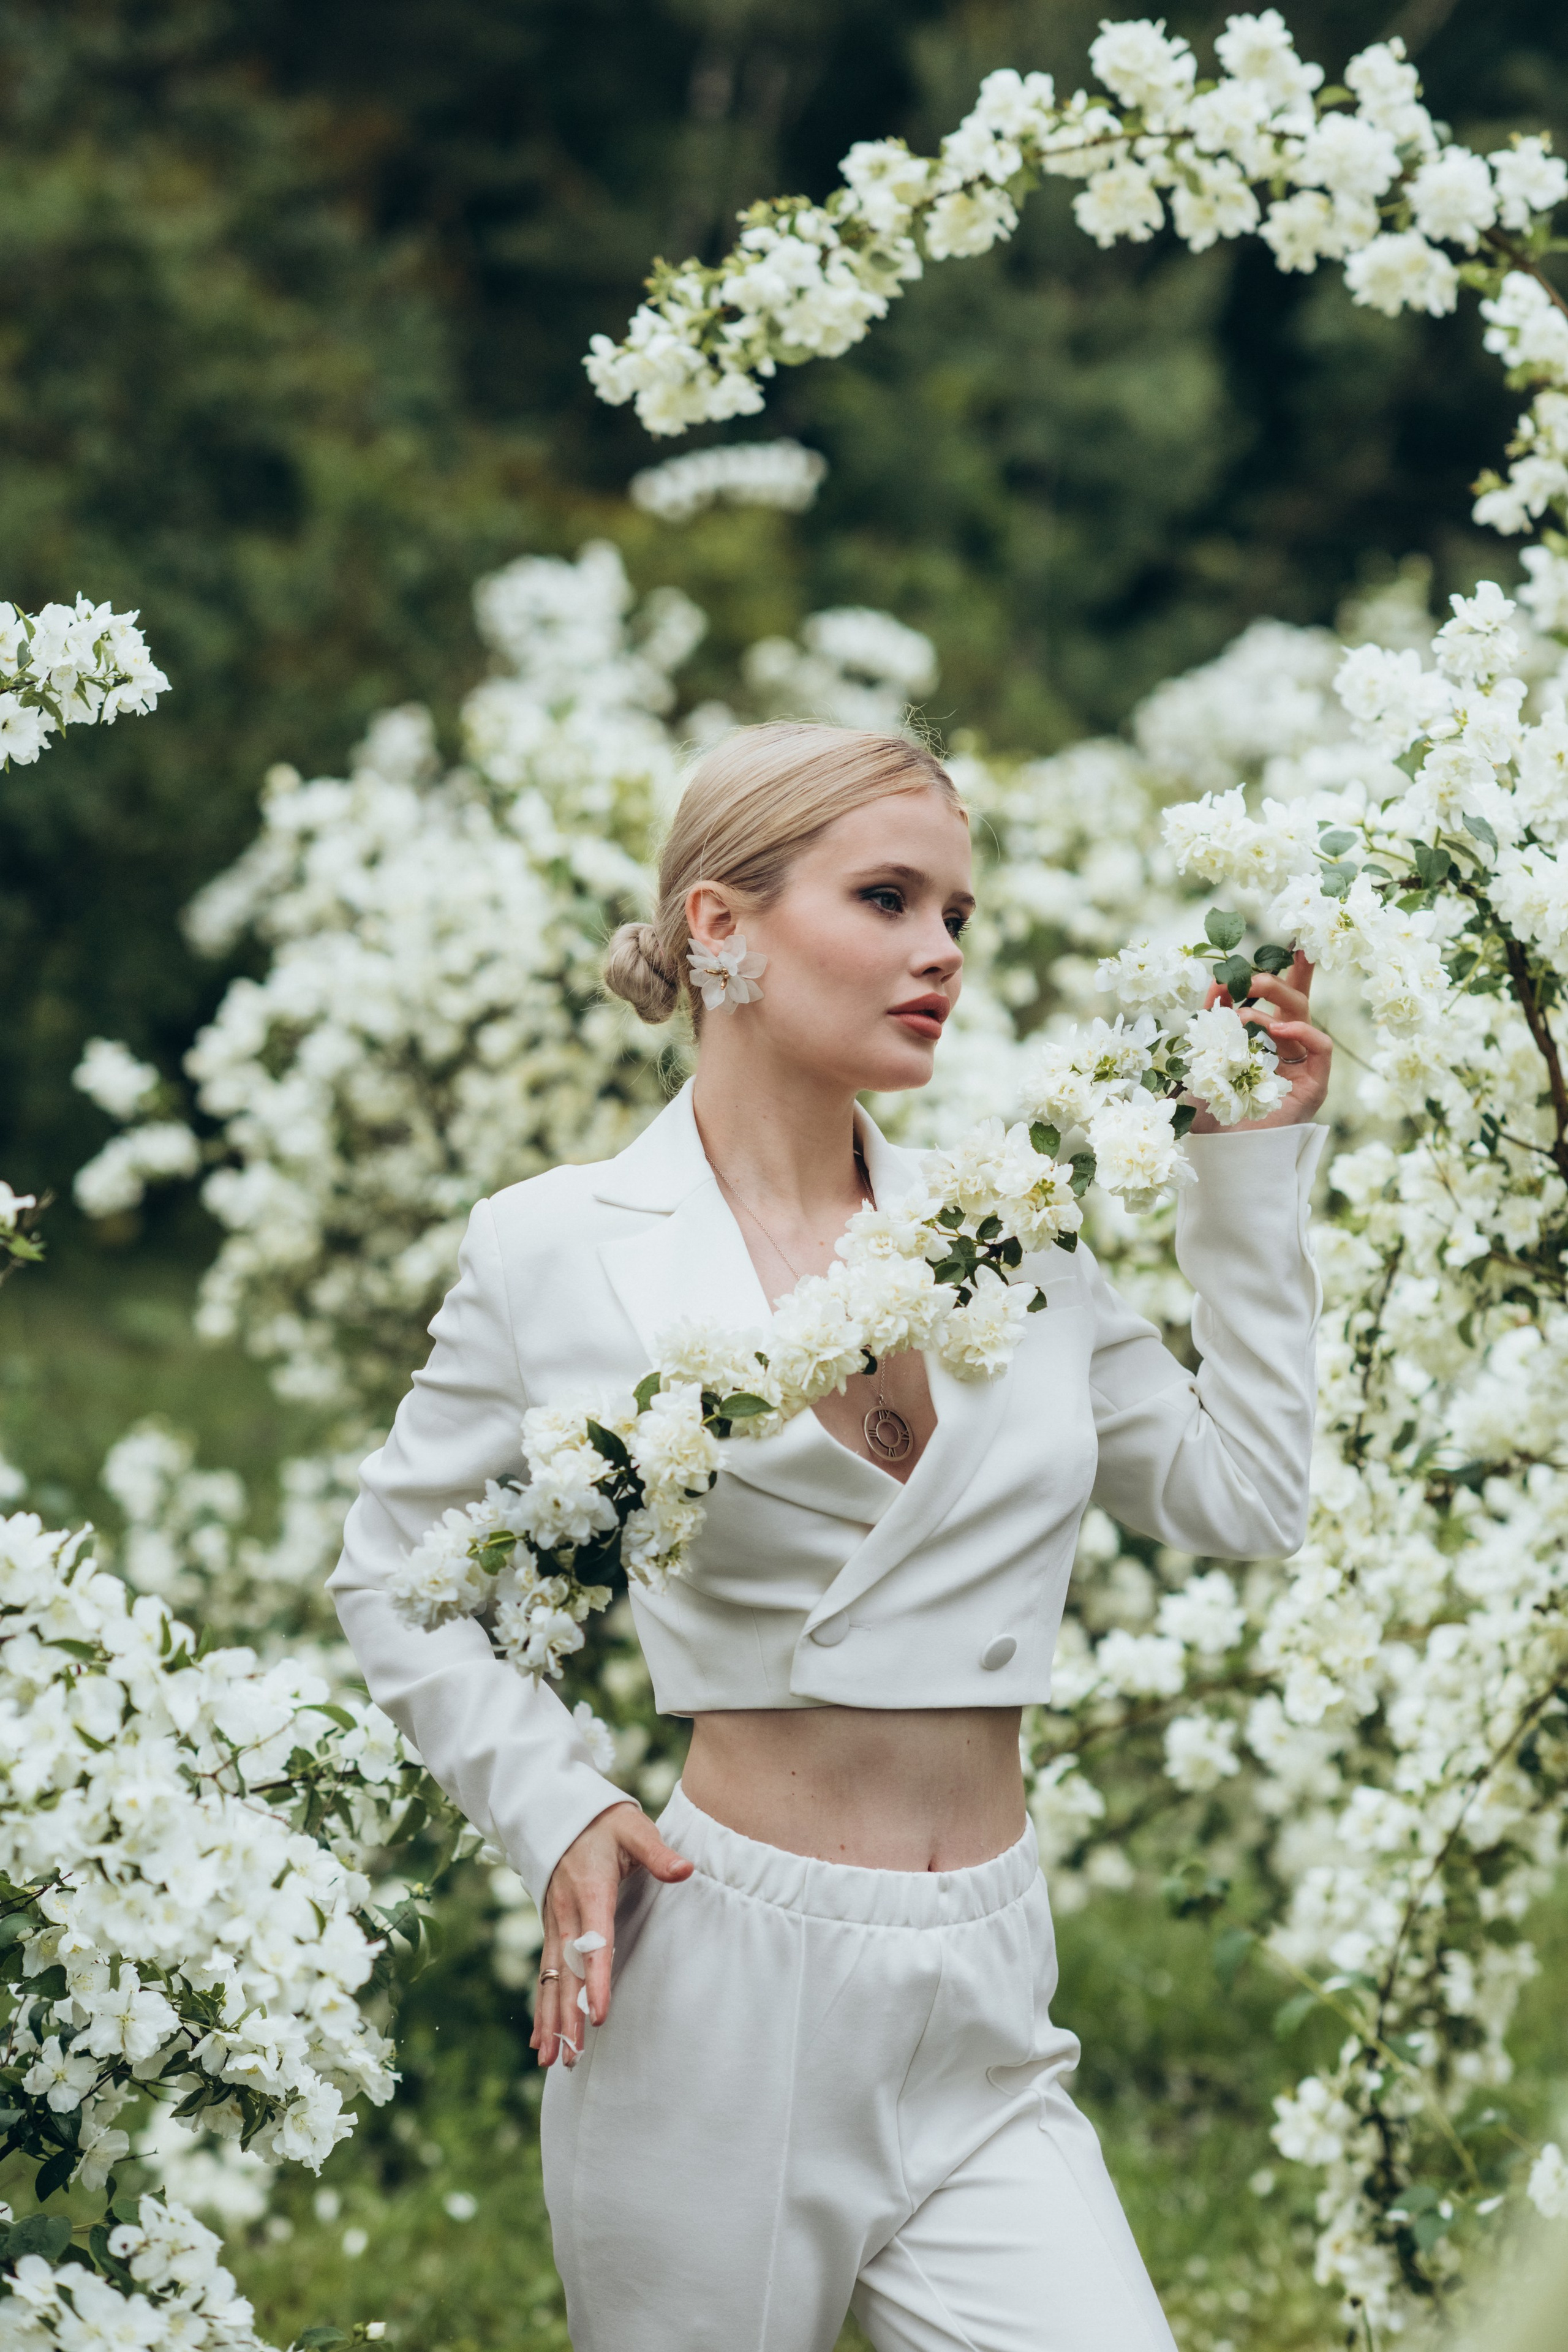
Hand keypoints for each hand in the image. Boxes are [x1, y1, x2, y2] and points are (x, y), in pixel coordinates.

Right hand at [531, 1803, 692, 2067]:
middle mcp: (567, 1914)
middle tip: (570, 2057)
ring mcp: (555, 1923)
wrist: (562, 1812)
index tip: (598, 2016)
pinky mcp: (552, 1929)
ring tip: (548, 2062)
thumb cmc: (604, 1822)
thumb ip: (657, 1851)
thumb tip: (685, 1870)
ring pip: (551, 1980)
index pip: (594, 1945)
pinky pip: (545, 1973)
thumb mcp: (633, 1828)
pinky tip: (539, 2038)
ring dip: (550, 2021)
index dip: (597, 1982)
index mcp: (590, 1892)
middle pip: (567, 1974)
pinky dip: (541, 2006)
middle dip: (567, 2017)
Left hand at [1188, 950, 1331, 1135]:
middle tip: (1246, 978)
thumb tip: (1215, 981)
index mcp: (1266, 1041)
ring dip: (1275, 1008)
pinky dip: (1304, 1032)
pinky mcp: (1315, 1086)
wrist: (1218, 1154)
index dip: (1291, 971)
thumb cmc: (1209, 1111)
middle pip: (1294, 1002)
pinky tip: (1279, 1029)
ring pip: (1302, 1019)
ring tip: (1244, 1017)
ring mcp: (1304, 1068)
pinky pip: (1322, 1048)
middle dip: (1272, 982)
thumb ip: (1211, 1020)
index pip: (1284, 1000)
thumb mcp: (1204, 1056)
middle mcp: (1288, 1051)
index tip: (1294, 943)